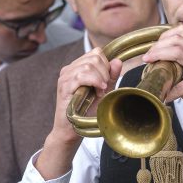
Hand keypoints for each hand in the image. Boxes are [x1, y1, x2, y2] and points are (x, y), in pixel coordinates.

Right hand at [35, 48, 121, 180]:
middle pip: (94, 57)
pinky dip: (94, 82)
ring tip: (100, 92)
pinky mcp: (64, 86)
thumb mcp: (104, 92)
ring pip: (88, 65)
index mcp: (78, 67)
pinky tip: (98, 92)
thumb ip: (111, 77)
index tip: (107, 81)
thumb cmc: (86, 112)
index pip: (96, 53)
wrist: (72, 129)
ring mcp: (65, 76)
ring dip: (100, 79)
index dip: (106, 65)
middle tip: (104, 88)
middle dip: (105, 72)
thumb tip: (118, 61)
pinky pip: (81, 75)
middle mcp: (70, 69)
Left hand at [141, 25, 182, 148]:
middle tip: (147, 57)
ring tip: (149, 64)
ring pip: (177, 50)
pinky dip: (170, 90)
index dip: (164, 37)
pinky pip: (181, 82)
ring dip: (159, 56)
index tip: (153, 48)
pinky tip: (165, 96)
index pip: (181, 32)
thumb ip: (178, 70)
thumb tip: (158, 69)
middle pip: (177, 38)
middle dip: (157, 46)